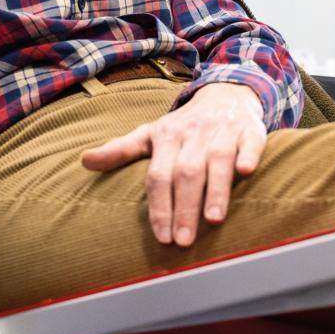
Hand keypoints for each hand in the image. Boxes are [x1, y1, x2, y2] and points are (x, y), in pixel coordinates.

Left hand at [80, 81, 267, 246]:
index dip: (159, 206)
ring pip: (218, 159)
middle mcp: (193, 134)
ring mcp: (223, 131)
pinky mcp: (250, 130)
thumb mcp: (151, 134)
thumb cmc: (185, 125)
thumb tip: (84, 160)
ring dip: (216, 189)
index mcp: (166, 137)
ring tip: (213, 219)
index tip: (161, 237)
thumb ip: (121, 150)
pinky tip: (246, 171)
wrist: (226, 93)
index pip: (158, 175)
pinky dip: (248, 155)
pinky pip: (251, 142)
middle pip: (186, 173)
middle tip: (183, 240)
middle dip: (184, 207)